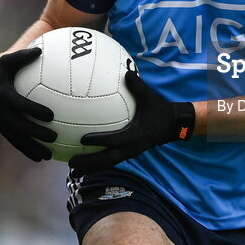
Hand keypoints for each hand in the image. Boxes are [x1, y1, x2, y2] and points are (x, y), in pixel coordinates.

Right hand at [0, 48, 55, 161]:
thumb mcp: (7, 60)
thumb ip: (22, 56)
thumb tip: (40, 50)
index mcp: (2, 94)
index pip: (20, 104)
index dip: (34, 111)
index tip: (50, 115)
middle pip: (19, 125)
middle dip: (36, 133)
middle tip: (54, 137)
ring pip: (16, 138)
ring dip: (31, 147)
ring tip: (48, 155)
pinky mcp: (1, 129)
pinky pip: (14, 142)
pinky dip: (26, 150)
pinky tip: (41, 158)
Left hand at [68, 71, 194, 176]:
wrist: (173, 125)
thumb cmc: (159, 110)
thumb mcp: (149, 97)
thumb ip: (138, 86)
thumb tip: (127, 73)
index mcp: (136, 135)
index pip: (115, 140)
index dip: (99, 140)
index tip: (83, 139)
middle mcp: (131, 148)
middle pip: (108, 160)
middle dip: (89, 163)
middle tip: (72, 163)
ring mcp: (130, 153)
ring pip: (108, 164)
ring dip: (91, 168)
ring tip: (74, 171)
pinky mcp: (129, 153)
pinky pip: (112, 161)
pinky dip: (98, 164)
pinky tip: (86, 165)